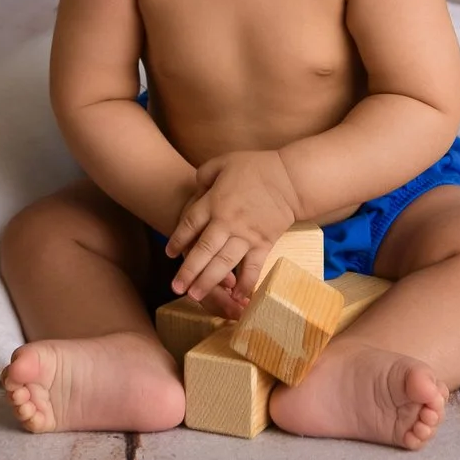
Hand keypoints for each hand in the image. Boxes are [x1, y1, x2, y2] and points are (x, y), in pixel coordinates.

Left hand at [165, 150, 301, 302]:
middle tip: (175, 287)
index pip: (190, 224)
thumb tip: (195, 190)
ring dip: (208, 281)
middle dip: (187, 270)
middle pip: (202, 250)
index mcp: (215, 202)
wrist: (290, 178)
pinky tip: (237, 297)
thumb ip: (204, 175)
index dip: (177, 239)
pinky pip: (253, 267)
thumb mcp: (224, 161)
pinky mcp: (263, 244)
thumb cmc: (257, 167)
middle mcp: (226, 222)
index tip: (169, 253)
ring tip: (194, 296)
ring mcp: (246, 235)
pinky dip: (245, 283)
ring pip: (223, 263)